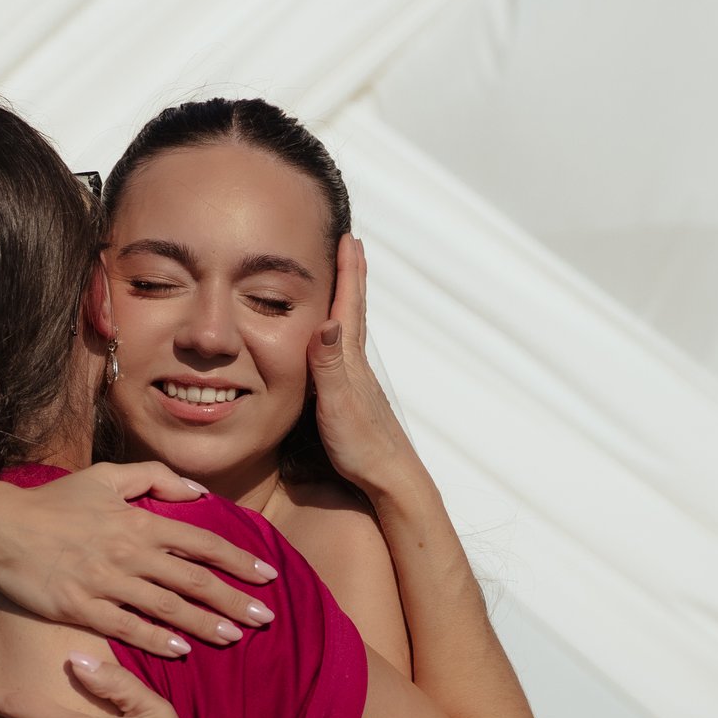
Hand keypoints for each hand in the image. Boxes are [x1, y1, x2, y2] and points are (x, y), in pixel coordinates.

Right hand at [0, 462, 279, 657]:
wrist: (0, 528)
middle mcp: (129, 553)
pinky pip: (127, 628)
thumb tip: (198, 492)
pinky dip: (157, 639)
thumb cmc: (54, 502)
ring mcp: (106, 583)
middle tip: (266, 618)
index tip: (267, 576)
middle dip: (233, 600)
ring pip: (167, 607)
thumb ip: (154, 478)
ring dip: (204, 624)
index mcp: (138, 521)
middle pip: (193, 580)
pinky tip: (182, 651)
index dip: (237, 560)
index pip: (201, 542)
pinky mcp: (82, 609)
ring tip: (235, 637)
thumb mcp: (105, 477)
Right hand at [307, 234, 419, 492]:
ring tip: (343, 283)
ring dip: (346, 302)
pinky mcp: (352, 399)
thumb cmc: (361, 447)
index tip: (348, 237)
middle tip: (350, 245)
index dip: (348, 272)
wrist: (389, 480)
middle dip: (351, 276)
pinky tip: (335, 344)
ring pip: (349, 331)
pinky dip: (338, 335)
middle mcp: (355, 366)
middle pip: (353, 311)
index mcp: (349, 361)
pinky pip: (342, 354)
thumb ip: (328, 365)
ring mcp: (356, 382)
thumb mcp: (337, 404)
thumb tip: (328, 321)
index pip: (348, 306)